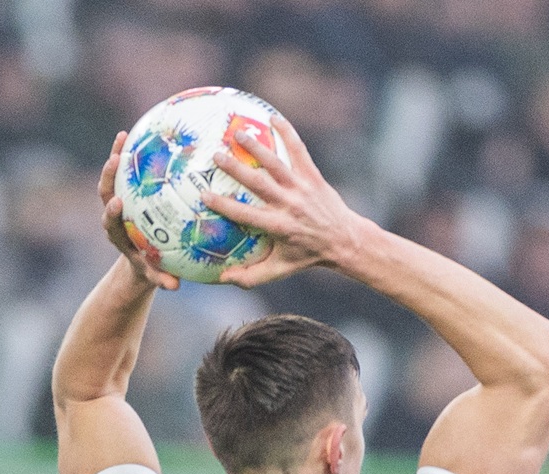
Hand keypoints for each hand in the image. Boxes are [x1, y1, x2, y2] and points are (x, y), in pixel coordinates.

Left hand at [98, 132, 179, 291]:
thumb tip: (175, 286)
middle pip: (105, 193)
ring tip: (125, 135)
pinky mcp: (127, 192)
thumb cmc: (149, 269)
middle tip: (116, 158)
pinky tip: (145, 134)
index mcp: (119, 235)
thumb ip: (162, 279)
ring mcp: (119, 201)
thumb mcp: (155, 276)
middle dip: (108, 176)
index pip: (110, 223)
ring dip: (116, 156)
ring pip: (114, 177)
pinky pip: (128, 171)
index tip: (117, 204)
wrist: (139, 261)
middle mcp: (115, 216)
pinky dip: (132, 154)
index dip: (111, 213)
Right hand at [205, 116, 375, 289]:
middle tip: (215, 155)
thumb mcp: (278, 271)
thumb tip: (221, 279)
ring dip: (256, 147)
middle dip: (235, 168)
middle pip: (257, 182)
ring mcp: (301, 188)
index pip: (245, 214)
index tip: (204, 196)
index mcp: (277, 226)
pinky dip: (288, 133)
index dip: (224, 205)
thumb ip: (250, 276)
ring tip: (238, 133)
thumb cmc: (307, 257)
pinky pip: (299, 150)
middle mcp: (288, 204)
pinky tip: (273, 118)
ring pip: (276, 163)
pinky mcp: (312, 176)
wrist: (344, 240)